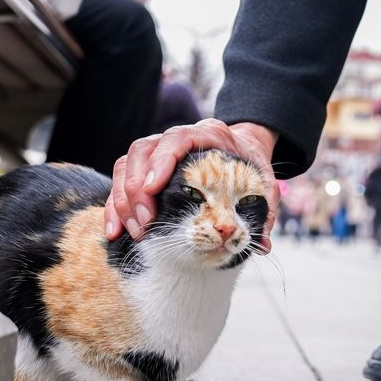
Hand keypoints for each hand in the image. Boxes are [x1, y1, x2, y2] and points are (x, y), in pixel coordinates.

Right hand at [104, 120, 279, 251]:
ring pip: (125, 165)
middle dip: (137, 188)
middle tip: (146, 222)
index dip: (161, 160)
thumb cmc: (252, 167)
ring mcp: (158, 152)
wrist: (244, 151)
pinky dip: (116, 207)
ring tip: (135, 231)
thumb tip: (263, 245)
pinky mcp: (146, 170)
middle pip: (142, 151)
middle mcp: (177, 138)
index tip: (153, 188)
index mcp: (208, 135)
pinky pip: (120, 183)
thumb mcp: (264, 185)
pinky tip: (116, 231)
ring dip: (124, 200)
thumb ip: (264, 210)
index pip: (176, 138)